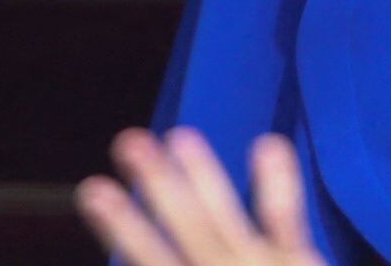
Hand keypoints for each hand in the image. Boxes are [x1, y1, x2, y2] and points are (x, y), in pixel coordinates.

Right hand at [81, 129, 323, 265]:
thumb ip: (168, 262)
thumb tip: (150, 253)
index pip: (149, 258)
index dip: (120, 225)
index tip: (94, 189)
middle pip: (185, 228)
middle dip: (157, 185)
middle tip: (129, 142)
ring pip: (224, 217)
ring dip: (202, 176)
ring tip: (181, 138)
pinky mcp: (296, 262)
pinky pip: (284, 220)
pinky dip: (277, 184)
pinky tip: (267, 144)